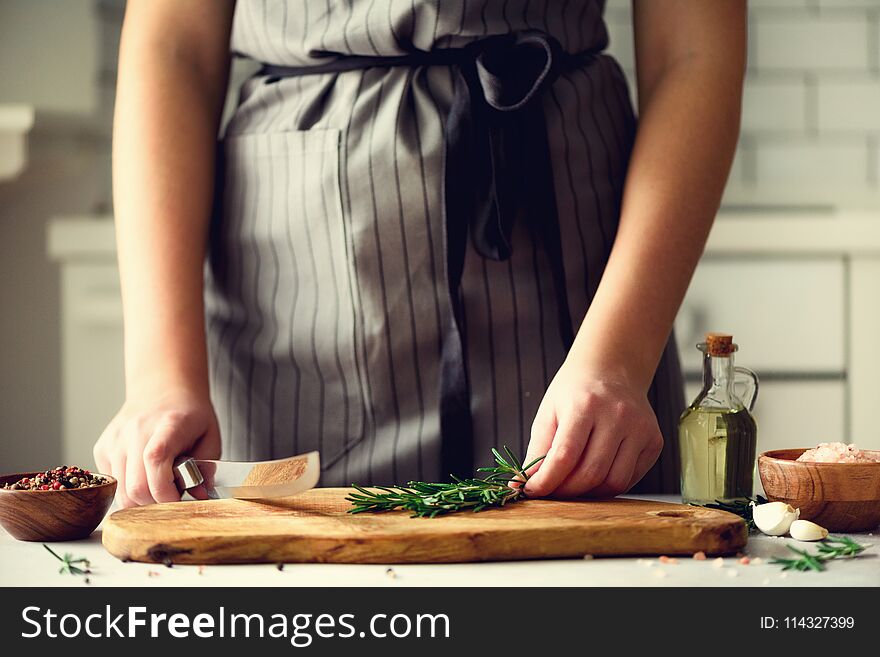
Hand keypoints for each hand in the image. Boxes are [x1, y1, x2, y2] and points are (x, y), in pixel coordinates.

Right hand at [94, 387, 220, 506]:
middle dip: (156, 503)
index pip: (155, 459)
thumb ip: (207, 468)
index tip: (179, 499)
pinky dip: (128, 488)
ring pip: (121, 492)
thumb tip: (198, 497)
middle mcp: (136, 431)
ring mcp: (115, 440)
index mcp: (168, 425)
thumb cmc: (189, 415)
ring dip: (141, 499)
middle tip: (171, 495)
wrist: (162, 389)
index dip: (166, 490)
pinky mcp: (102, 449)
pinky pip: (113, 484)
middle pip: (135, 487)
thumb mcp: (210, 436)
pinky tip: (143, 473)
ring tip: (158, 484)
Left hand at [522, 361, 662, 497]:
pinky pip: (630, 478)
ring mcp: (640, 429)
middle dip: (566, 491)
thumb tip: (524, 485)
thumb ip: (538, 450)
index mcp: (586, 404)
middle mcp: (617, 415)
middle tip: (552, 492)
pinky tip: (595, 476)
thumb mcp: (548, 412)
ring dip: (589, 493)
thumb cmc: (576, 392)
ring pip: (614, 482)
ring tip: (573, 485)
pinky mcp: (654, 441)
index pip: (565, 455)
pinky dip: (609, 486)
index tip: (533, 490)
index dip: (547, 481)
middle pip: (591, 473)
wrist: (612, 369)